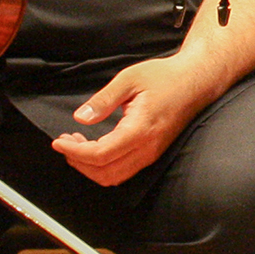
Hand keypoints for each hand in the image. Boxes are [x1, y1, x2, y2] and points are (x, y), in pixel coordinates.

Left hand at [52, 57, 206, 185]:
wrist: (196, 81)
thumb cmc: (165, 77)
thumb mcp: (129, 79)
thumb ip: (103, 99)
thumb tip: (81, 117)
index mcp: (140, 129)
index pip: (100, 155)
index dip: (75, 151)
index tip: (58, 141)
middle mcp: (147, 148)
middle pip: (105, 173)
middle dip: (79, 162)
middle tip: (65, 142)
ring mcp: (152, 153)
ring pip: (114, 177)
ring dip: (90, 167)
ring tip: (77, 144)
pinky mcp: (153, 153)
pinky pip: (124, 171)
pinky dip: (104, 166)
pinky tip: (95, 147)